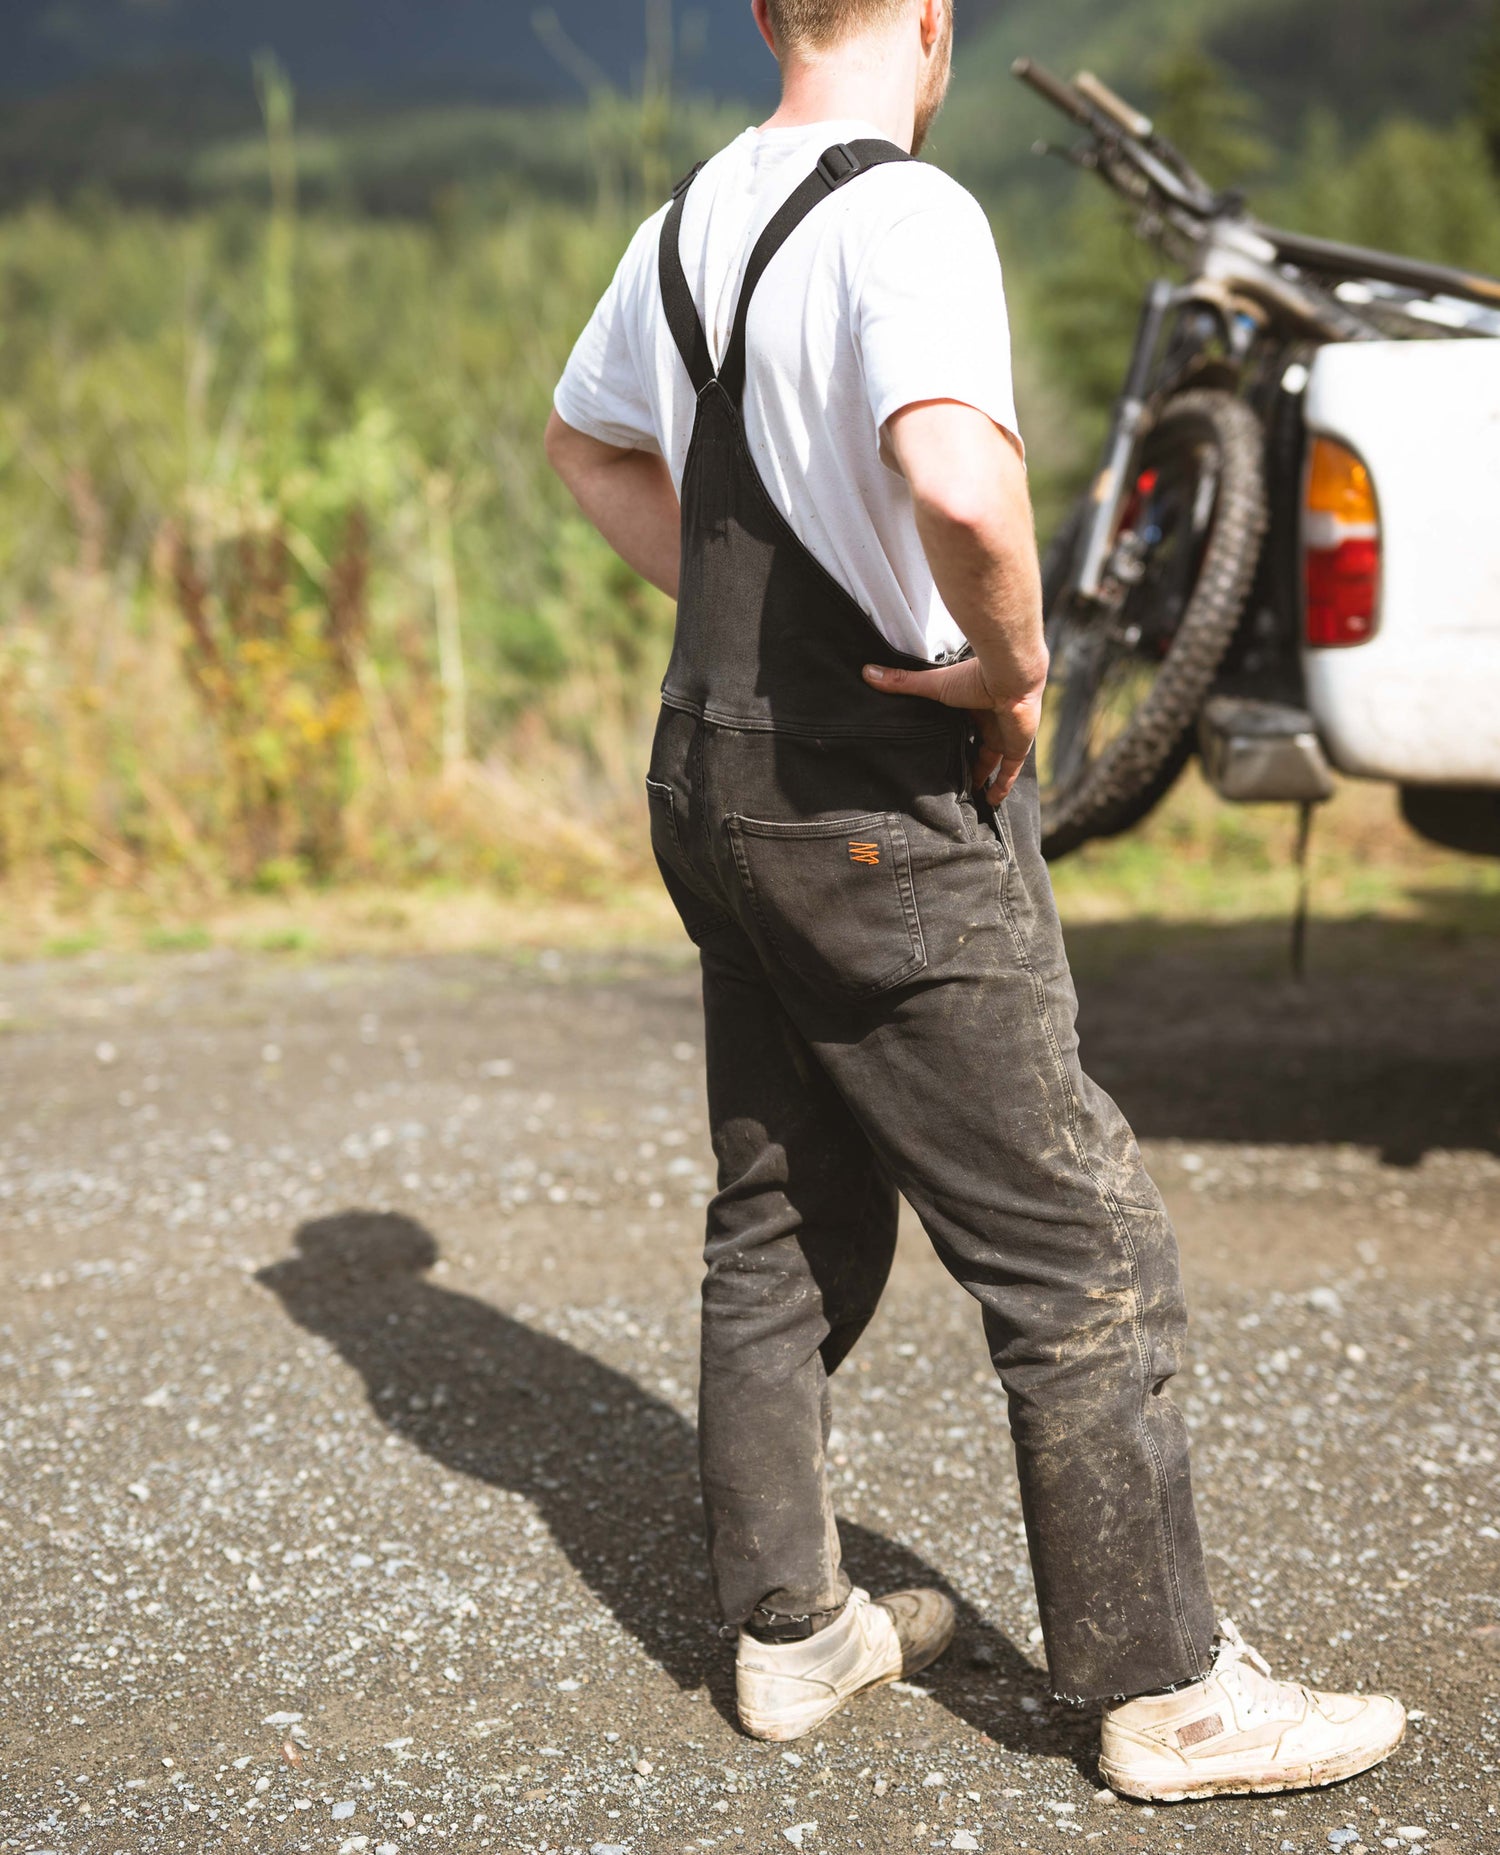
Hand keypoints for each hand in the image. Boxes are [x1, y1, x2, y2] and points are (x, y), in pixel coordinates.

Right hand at [862, 656, 1045, 801]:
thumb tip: (866, 672)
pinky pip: (1010, 771)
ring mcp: (1004, 734)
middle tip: (949, 780)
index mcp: (970, 704)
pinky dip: (1002, 787)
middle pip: (975, 745)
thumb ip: (902, 683)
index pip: (959, 725)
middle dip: (965, 762)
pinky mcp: (1017, 747)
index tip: (936, 753)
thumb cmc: (973, 678)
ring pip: (992, 761)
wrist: (1010, 678)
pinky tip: (992, 802)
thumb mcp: (932, 685)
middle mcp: (988, 720)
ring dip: (982, 777)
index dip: (949, 739)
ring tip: (967, 796)